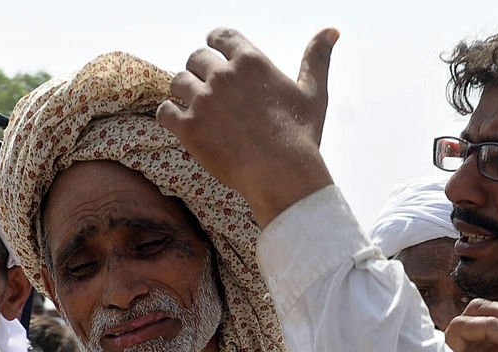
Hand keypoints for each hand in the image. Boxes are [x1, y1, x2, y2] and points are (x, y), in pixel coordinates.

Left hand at [157, 28, 336, 226]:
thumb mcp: (313, 93)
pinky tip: (181, 125)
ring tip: (196, 111)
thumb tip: (332, 30)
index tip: (214, 57)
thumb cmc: (301, 137)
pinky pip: (164, 112)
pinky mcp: (189, 129)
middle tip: (208, 94)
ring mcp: (204, 101)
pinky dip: (169, 116)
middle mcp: (223, 75)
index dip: (214, 45)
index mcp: (251, 61)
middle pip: (195, 59)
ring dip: (183, 94)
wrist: (282, 176)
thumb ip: (317, 58)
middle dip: (199, 73)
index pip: (220, 36)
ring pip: (177, 83)